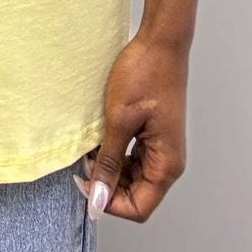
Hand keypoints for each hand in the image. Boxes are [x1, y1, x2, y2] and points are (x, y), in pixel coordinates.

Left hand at [77, 32, 187, 222]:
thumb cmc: (144, 74)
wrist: (160, 42)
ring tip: (90, 149)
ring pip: (133, 178)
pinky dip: (116, 156)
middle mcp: (169, 161)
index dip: (110, 203)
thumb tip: (98, 197)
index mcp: (166, 164)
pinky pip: (134, 159)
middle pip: (136, 196)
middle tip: (83, 164)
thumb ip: (109, 162)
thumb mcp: (118, 119)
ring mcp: (162, 148)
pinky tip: (100, 140)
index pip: (139, 208)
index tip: (85, 184)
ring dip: (110, 170)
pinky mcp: (154, 135)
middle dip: (108, 186)